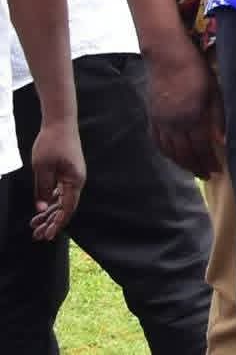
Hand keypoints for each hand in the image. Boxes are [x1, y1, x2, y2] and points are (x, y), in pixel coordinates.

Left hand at [29, 118, 84, 238]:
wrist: (60, 122)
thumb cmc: (52, 143)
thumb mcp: (42, 168)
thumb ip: (42, 189)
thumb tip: (41, 209)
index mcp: (74, 180)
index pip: (67, 208)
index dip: (57, 223)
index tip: (47, 236)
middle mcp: (76, 180)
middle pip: (65, 207)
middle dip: (51, 222)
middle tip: (37, 235)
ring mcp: (73, 176)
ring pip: (61, 200)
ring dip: (49, 213)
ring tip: (35, 225)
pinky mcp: (68, 172)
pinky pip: (60, 192)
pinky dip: (51, 201)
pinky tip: (42, 208)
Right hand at [144, 39, 224, 178]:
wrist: (167, 57)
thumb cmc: (196, 70)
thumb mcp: (214, 92)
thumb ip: (218, 117)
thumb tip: (221, 140)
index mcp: (191, 118)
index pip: (200, 148)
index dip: (208, 162)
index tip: (216, 172)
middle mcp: (173, 124)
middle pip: (183, 153)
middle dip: (195, 167)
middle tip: (206, 175)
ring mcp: (160, 121)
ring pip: (168, 150)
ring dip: (180, 163)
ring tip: (192, 168)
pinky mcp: (151, 116)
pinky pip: (157, 141)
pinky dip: (165, 152)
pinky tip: (172, 155)